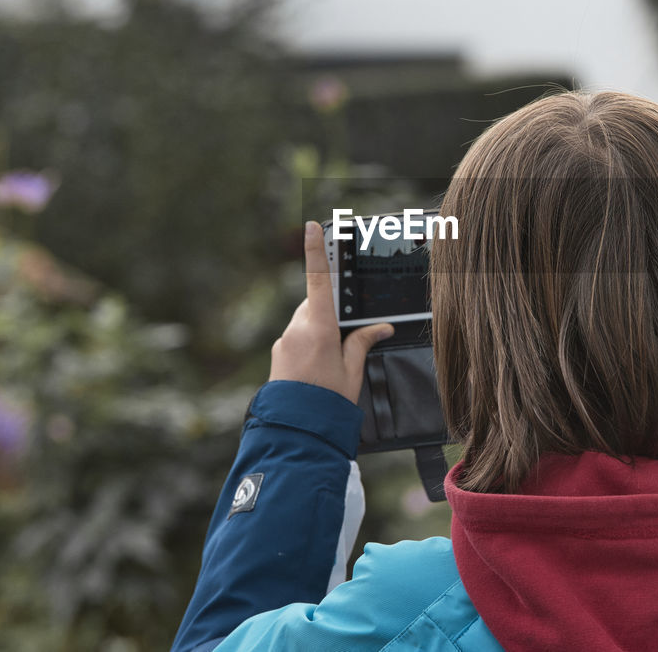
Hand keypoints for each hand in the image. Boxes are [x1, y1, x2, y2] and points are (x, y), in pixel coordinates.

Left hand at [270, 221, 393, 402]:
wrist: (295, 431)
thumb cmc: (327, 403)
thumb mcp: (352, 372)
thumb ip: (362, 343)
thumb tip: (379, 328)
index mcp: (319, 328)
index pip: (319, 280)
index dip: (316, 251)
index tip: (311, 227)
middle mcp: (297, 329)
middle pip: (315, 303)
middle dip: (331, 312)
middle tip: (346, 338)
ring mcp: (284, 341)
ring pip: (306, 321)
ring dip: (320, 330)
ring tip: (332, 363)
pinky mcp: (278, 353)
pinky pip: (297, 337)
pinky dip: (309, 343)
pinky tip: (318, 369)